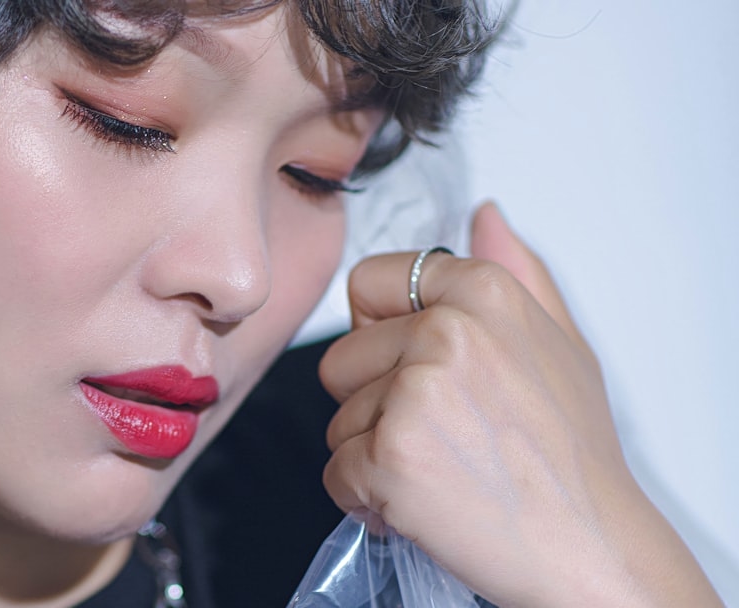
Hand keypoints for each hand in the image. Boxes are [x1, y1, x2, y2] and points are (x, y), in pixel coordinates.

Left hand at [319, 203, 721, 606]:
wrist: (588, 547)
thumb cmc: (572, 454)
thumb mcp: (560, 343)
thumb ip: (517, 273)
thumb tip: (484, 215)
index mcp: (483, 292)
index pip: (368, 283)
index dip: (381, 334)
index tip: (417, 367)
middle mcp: (448, 331)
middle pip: (341, 358)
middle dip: (375, 403)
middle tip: (441, 434)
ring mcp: (417, 392)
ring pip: (339, 418)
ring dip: (374, 454)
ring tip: (441, 470)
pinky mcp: (391, 454)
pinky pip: (336, 471)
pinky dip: (367, 498)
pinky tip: (422, 503)